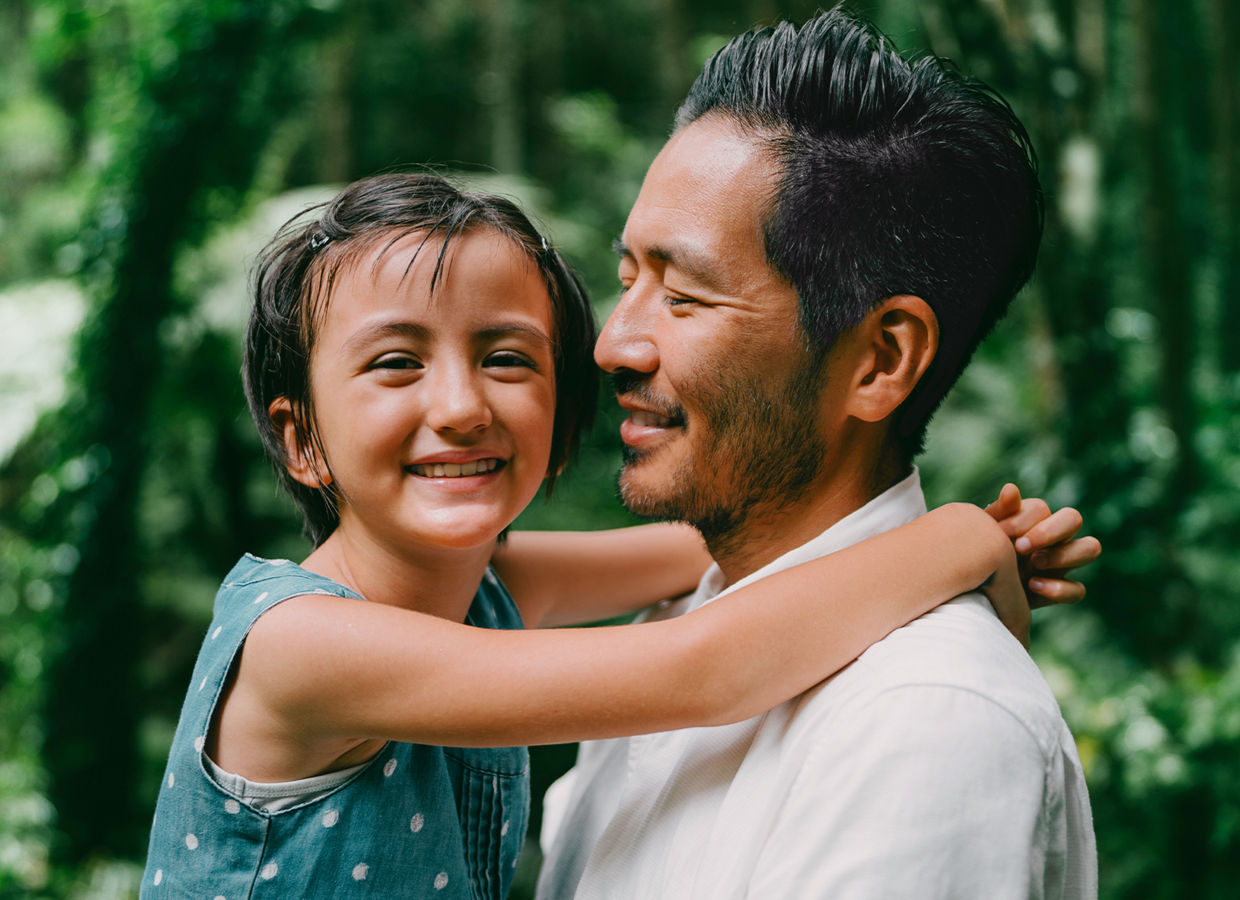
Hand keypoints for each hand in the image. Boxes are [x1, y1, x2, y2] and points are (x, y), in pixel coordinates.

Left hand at [984, 483, 1101, 608]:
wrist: (973, 586)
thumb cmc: (979, 552)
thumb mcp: (983, 532)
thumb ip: (998, 513)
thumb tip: (1011, 489)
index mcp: (1032, 519)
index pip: (1041, 508)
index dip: (1022, 521)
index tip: (1000, 534)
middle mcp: (1053, 536)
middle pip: (1073, 518)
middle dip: (1049, 531)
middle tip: (1020, 547)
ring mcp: (1061, 563)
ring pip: (1090, 548)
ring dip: (1063, 555)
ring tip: (1034, 564)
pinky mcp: (1060, 590)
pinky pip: (1078, 590)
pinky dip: (1059, 589)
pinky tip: (1032, 586)